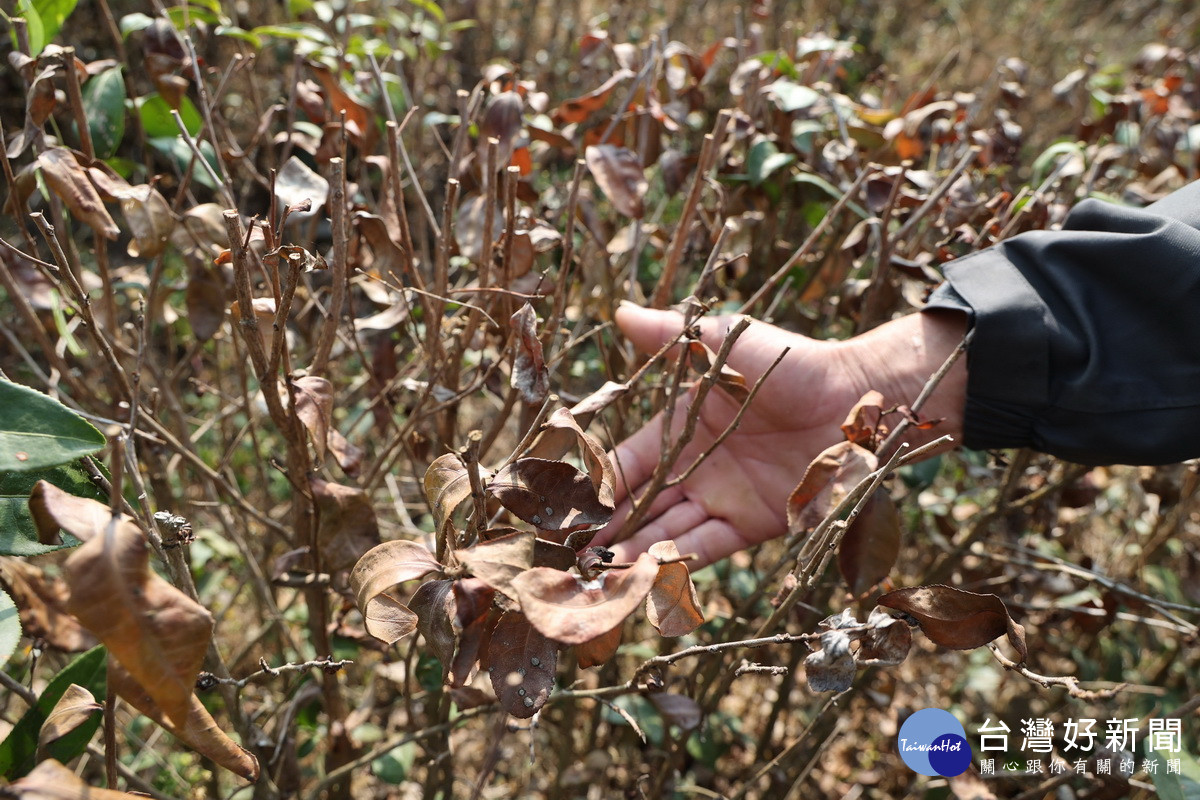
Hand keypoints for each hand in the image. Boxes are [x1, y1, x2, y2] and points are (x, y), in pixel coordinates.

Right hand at [592, 305, 967, 567]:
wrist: (855, 399)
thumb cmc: (789, 363)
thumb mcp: (723, 343)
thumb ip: (670, 336)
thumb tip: (621, 310)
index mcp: (681, 426)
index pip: (628, 463)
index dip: (599, 485)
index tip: (566, 508)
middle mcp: (695, 467)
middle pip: (640, 505)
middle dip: (606, 530)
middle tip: (569, 555)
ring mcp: (721, 498)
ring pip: (666, 532)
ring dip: (633, 553)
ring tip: (598, 574)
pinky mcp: (751, 524)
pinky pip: (705, 546)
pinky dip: (675, 562)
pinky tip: (642, 576)